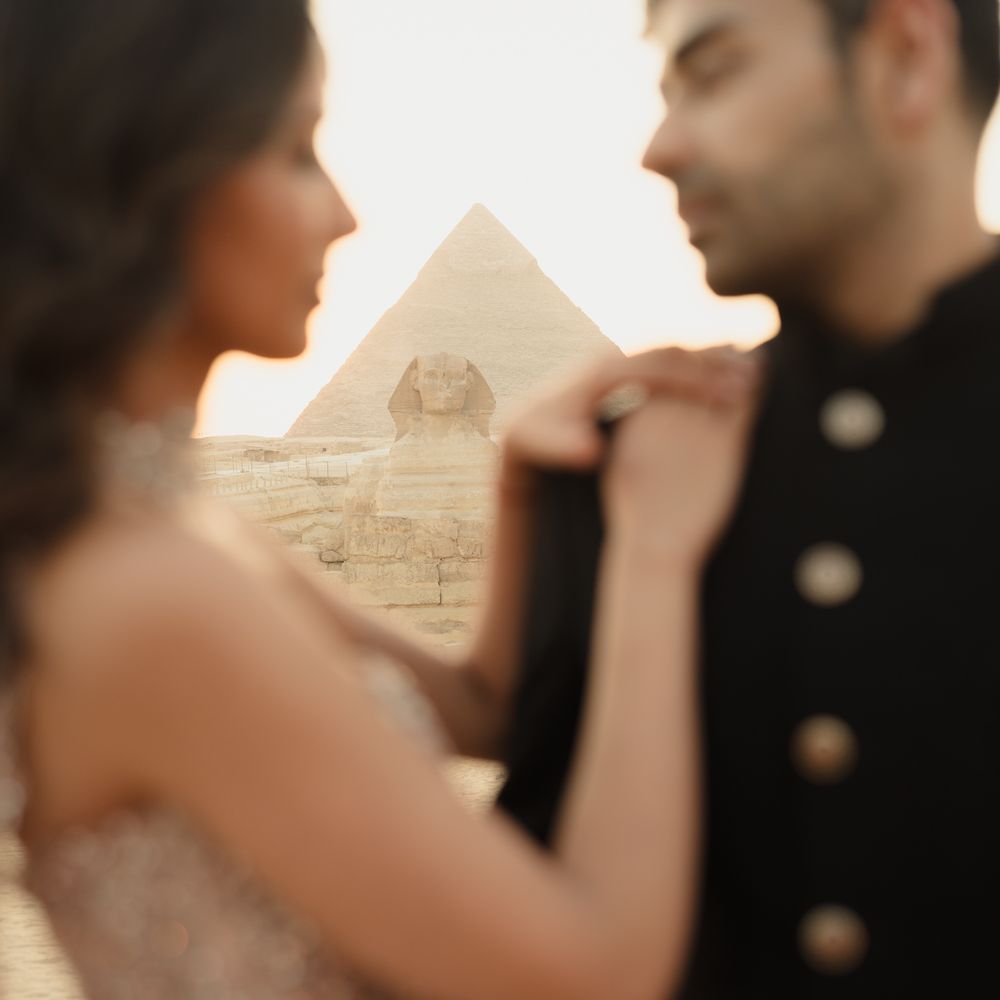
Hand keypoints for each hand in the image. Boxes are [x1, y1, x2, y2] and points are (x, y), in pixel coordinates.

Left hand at [500, 346, 758, 498]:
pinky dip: (699, 361)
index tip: (734, 398)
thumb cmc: (541, 440)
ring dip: (712, 358)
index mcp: (600, 372)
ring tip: (752, 375)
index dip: (699, 381)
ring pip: (675, 347)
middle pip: (673, 349)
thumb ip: (568, 449)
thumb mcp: (548, 446)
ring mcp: (621, 354)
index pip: (659, 368)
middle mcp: (611, 353)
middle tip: (755, 380)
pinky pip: (670, 355)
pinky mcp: (627, 362)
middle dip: (715, 362)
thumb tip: (591, 451)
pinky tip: (726, 376)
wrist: (527, 422)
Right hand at [602, 358, 761, 568]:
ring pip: (723, 375)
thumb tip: (643, 409)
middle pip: (695, 364)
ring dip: (739, 363)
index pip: (665, 368)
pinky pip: (745, 400)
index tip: (696, 352)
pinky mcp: (726, 443)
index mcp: (640, 411)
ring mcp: (697, 425)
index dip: (684, 355)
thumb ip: (634, 426)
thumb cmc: (636, 508)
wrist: (656, 540)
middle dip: (713, 352)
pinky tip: (760, 377)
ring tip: (750, 358)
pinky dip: (754, 383)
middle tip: (728, 346)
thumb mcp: (623, 457)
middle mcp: (668, 411)